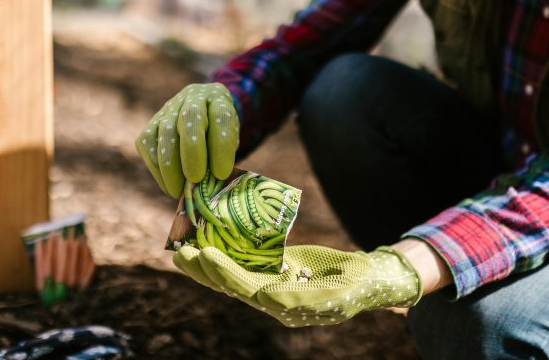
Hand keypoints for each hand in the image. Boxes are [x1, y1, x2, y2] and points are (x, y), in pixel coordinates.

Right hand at [135, 83, 239, 197]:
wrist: (204, 115)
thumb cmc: (220, 135)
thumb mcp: (230, 142)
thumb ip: (222, 158)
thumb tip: (208, 187)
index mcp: (218, 99)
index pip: (221, 117)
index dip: (221, 145)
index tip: (221, 173)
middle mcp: (193, 98)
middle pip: (190, 119)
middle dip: (192, 152)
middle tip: (196, 180)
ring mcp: (169, 108)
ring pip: (165, 133)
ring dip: (171, 167)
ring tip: (179, 191)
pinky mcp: (150, 123)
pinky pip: (147, 144)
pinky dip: (157, 169)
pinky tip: (169, 185)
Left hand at [173, 245, 421, 326]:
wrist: (368, 280)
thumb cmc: (357, 286)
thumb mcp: (336, 295)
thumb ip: (302, 299)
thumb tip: (267, 298)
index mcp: (286, 307)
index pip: (248, 291)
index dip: (225, 275)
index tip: (206, 256)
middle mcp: (273, 298)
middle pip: (232, 284)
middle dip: (205, 270)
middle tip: (180, 252)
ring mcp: (273, 283)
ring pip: (233, 273)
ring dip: (208, 263)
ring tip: (183, 248)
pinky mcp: (276, 270)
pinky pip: (246, 262)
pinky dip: (226, 252)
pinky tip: (209, 240)